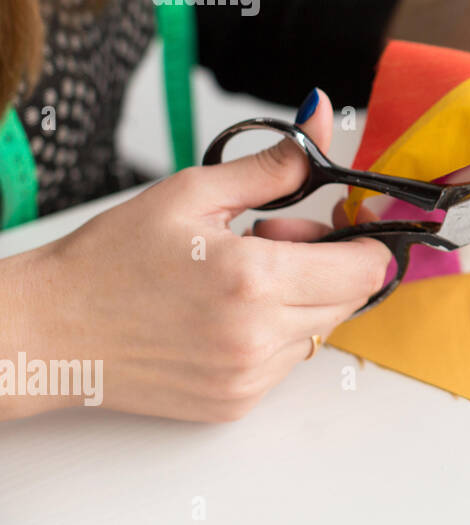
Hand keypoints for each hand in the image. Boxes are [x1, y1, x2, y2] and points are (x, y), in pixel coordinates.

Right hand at [1, 89, 389, 422]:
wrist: (49, 332)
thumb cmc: (110, 259)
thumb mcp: (192, 193)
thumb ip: (272, 165)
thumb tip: (321, 121)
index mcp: (253, 281)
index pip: (365, 269)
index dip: (361, 240)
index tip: (337, 220)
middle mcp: (258, 338)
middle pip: (351, 300)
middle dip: (330, 264)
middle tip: (272, 237)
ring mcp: (249, 378)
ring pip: (322, 331)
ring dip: (303, 300)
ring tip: (240, 277)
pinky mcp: (235, 404)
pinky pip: (287, 361)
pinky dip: (275, 333)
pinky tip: (226, 313)